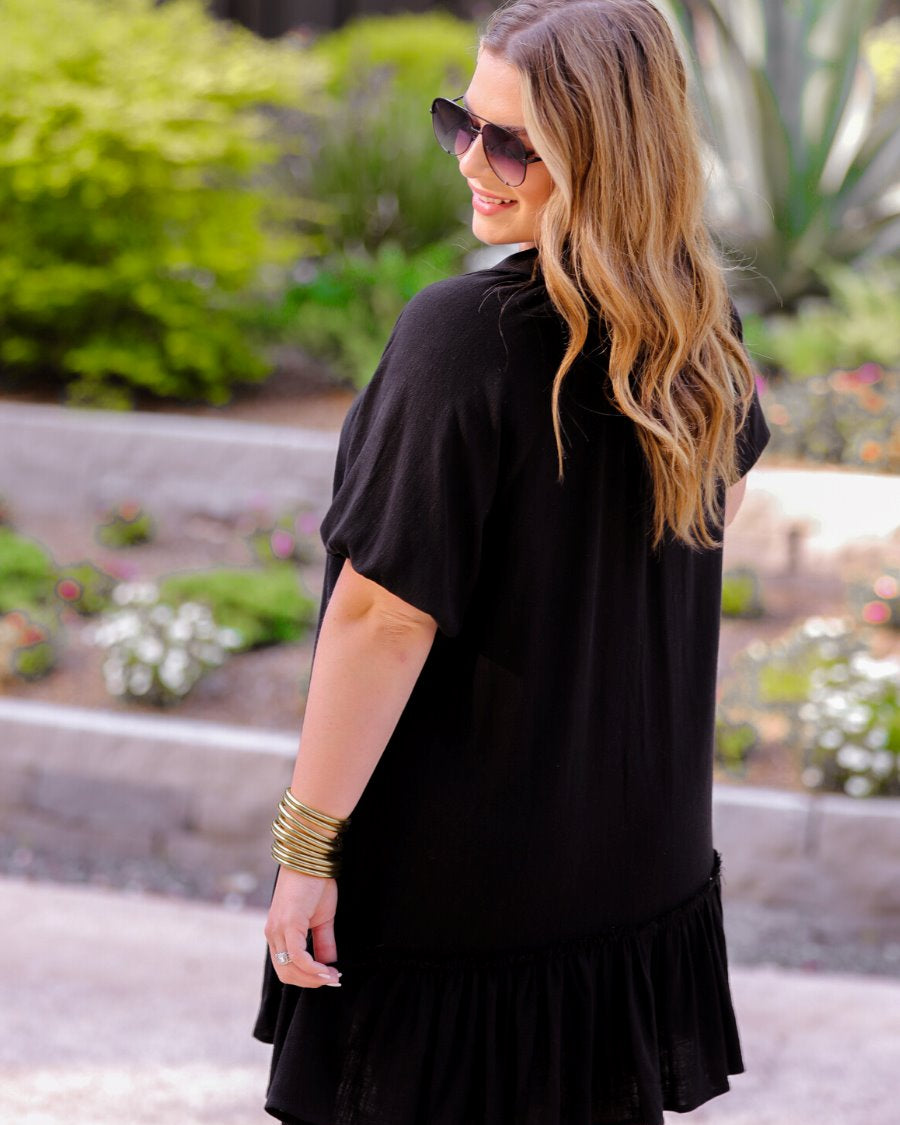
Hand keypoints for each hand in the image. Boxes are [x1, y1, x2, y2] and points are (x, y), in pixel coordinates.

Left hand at [264, 866, 340, 987]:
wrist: (311, 859)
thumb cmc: (315, 884)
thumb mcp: (322, 918)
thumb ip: (324, 942)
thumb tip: (330, 964)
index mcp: (277, 932)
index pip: (286, 968)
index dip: (307, 978)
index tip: (330, 978)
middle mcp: (273, 934)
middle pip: (286, 974)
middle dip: (310, 982)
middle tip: (332, 980)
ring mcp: (277, 930)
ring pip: (289, 968)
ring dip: (312, 978)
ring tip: (333, 976)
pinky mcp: (288, 924)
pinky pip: (297, 956)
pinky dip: (312, 967)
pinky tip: (327, 968)